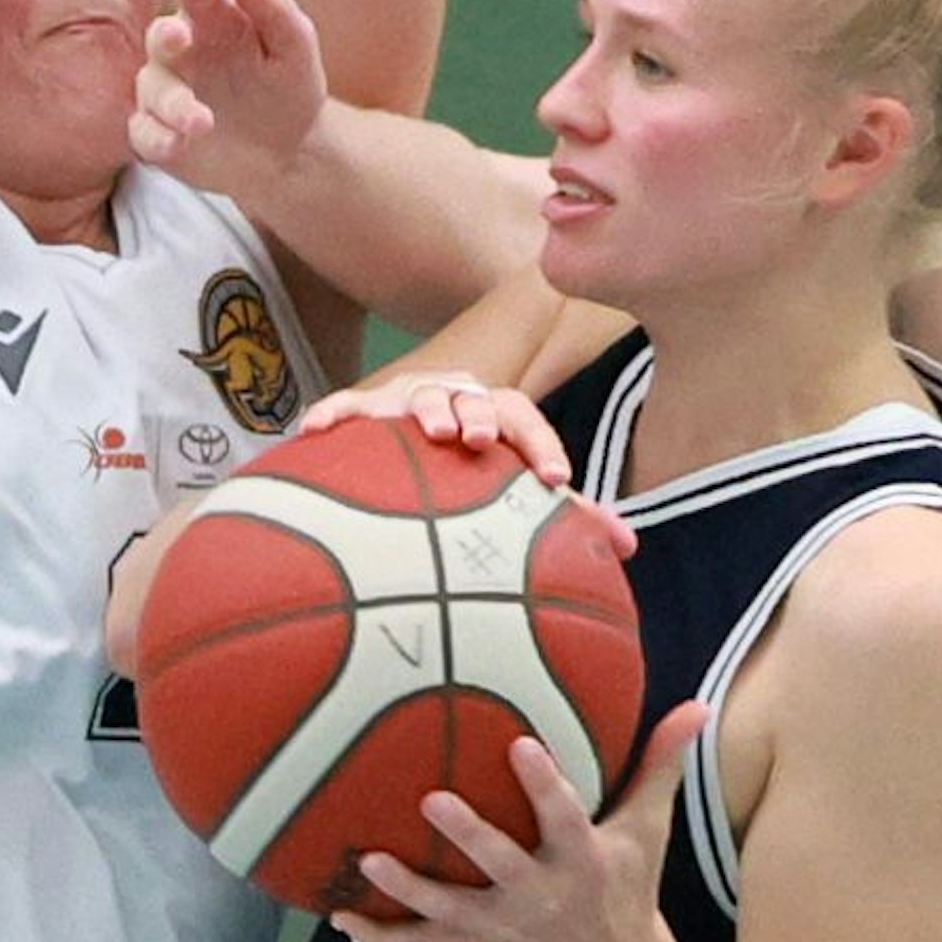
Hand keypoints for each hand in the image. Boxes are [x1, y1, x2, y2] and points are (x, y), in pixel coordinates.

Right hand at [129, 0, 328, 189]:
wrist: (289, 153)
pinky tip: (178, 144)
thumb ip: (277, 13)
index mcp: (214, 19)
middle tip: (179, 35)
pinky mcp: (158, 135)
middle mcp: (182, 51)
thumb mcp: (295, 51)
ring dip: (174, 103)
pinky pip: (146, 134)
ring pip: (155, 90)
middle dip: (166, 35)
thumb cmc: (288, 89)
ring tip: (203, 122)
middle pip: (162, 36)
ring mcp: (166, 93)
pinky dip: (159, 138)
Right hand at [303, 371, 572, 486]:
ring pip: (418, 395)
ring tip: (432, 432)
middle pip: (473, 398)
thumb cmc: (479, 467)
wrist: (427, 420)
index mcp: (498, 412)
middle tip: (480, 441)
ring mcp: (408, 398)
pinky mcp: (366, 409)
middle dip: (479, 416)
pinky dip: (332, 414)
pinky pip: (346, 407)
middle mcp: (456, 397)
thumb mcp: (519, 481)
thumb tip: (628, 545)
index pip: (525, 419)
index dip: (540, 444)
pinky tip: (314, 431)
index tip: (553, 477)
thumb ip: (570, 513)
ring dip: (426, 409)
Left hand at [332, 701, 709, 941]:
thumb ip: (662, 762)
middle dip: (468, 837)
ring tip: (367, 860)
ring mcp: (501, 925)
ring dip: (407, 888)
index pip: (564, 818)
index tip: (520, 743)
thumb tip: (697, 704)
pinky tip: (340, 916)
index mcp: (583, 859)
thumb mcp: (650, 825)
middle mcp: (540, 895)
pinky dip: (381, 935)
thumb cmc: (627, 879)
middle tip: (430, 800)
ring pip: (449, 909)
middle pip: (500, 866)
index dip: (543, 785)